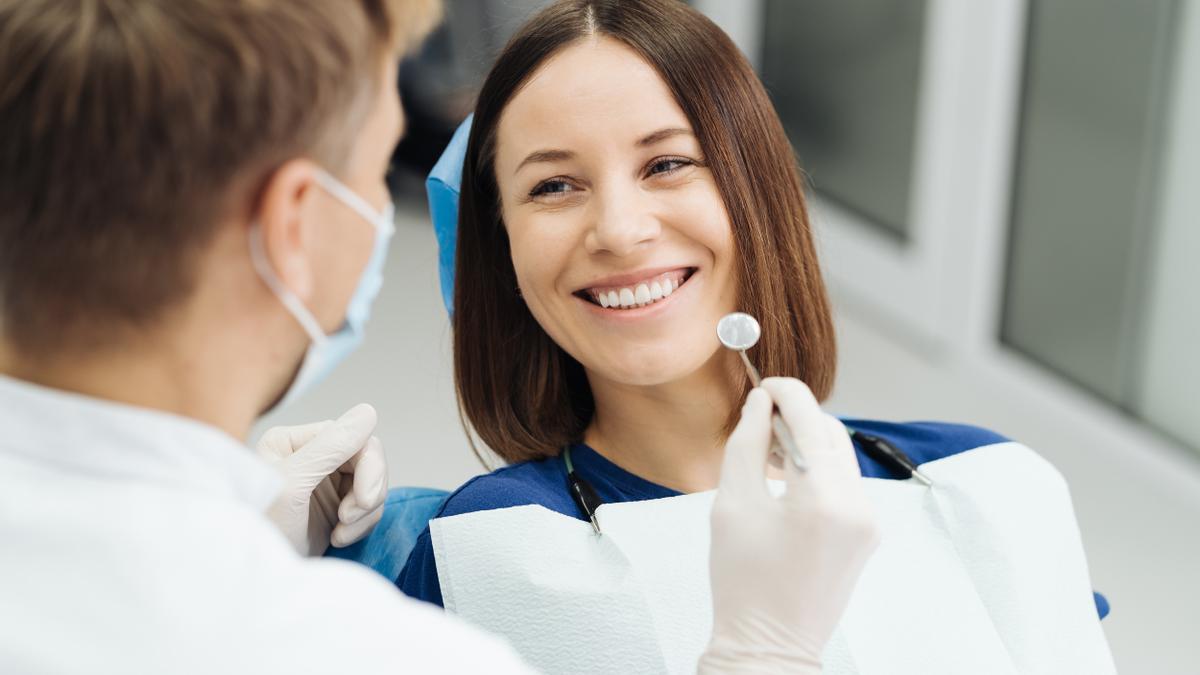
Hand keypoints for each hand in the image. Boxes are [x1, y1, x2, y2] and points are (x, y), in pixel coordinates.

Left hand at [256, 403, 388, 556]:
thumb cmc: (260, 531)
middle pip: (367, 459)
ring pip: (372, 484)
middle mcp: (310, 458)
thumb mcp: (293, 485)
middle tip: (349, 520)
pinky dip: (362, 525)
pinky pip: (369, 507)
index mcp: (294, 442)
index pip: (353, 438)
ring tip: (340, 533)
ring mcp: (323, 484)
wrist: (253, 582)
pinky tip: (338, 538)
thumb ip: (330, 447)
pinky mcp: (334, 510)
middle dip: (367, 492)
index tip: (363, 501)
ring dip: (366, 512)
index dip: (368, 467)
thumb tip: (368, 411)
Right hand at [698, 378, 880, 673]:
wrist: (769, 644)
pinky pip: (846, 483)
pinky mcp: (868, 534)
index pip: (810, 420)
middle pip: (831, 433)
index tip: (764, 384)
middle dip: (797, 417)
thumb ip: (747, 444)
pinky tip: (788, 482)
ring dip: (808, 443)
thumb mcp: (732, 504)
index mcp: (823, 499)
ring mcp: (869, 522)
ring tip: (769, 455)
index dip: (786, 392)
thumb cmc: (742, 581)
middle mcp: (858, 507)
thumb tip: (761, 404)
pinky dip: (819, 470)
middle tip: (759, 420)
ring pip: (841, 456)